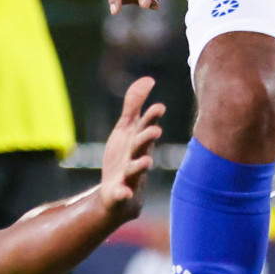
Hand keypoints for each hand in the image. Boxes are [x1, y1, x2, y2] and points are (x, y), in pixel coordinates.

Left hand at [100, 77, 164, 220]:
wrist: (116, 194)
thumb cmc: (123, 158)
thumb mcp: (126, 130)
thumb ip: (134, 106)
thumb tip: (148, 79)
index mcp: (137, 141)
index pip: (146, 126)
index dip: (151, 117)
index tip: (159, 107)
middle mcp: (137, 156)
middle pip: (142, 146)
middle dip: (147, 138)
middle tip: (155, 131)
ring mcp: (129, 176)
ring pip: (136, 170)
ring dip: (140, 165)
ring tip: (146, 162)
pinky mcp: (119, 194)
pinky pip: (122, 194)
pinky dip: (123, 194)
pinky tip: (124, 193)